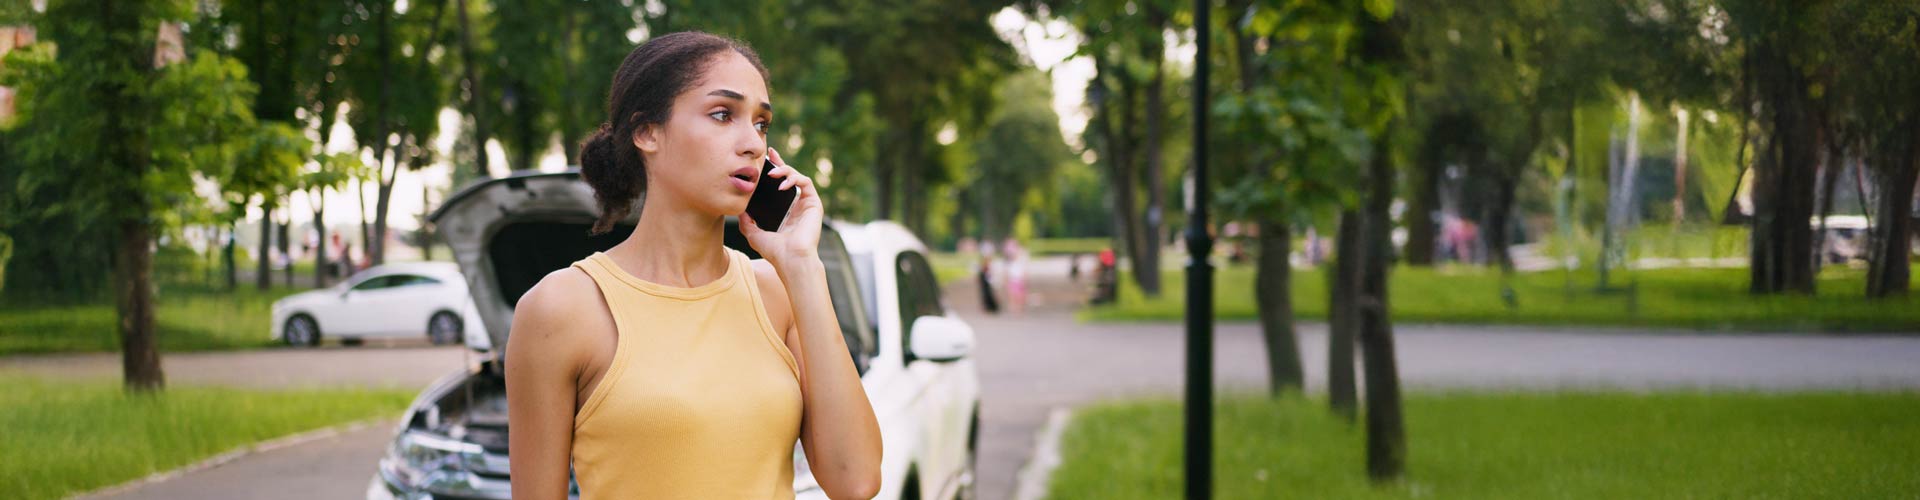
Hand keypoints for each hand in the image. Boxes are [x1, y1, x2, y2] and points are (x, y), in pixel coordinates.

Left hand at [740, 148, 822, 266]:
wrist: (791, 260)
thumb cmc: (776, 252)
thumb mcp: (754, 235)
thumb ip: (747, 222)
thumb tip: (739, 209)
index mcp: (786, 212)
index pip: (780, 186)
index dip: (774, 171)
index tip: (765, 161)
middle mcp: (798, 206)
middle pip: (790, 177)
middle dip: (780, 163)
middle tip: (770, 154)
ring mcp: (807, 204)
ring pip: (798, 177)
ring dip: (785, 171)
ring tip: (773, 173)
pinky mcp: (814, 203)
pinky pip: (805, 183)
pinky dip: (794, 179)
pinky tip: (782, 185)